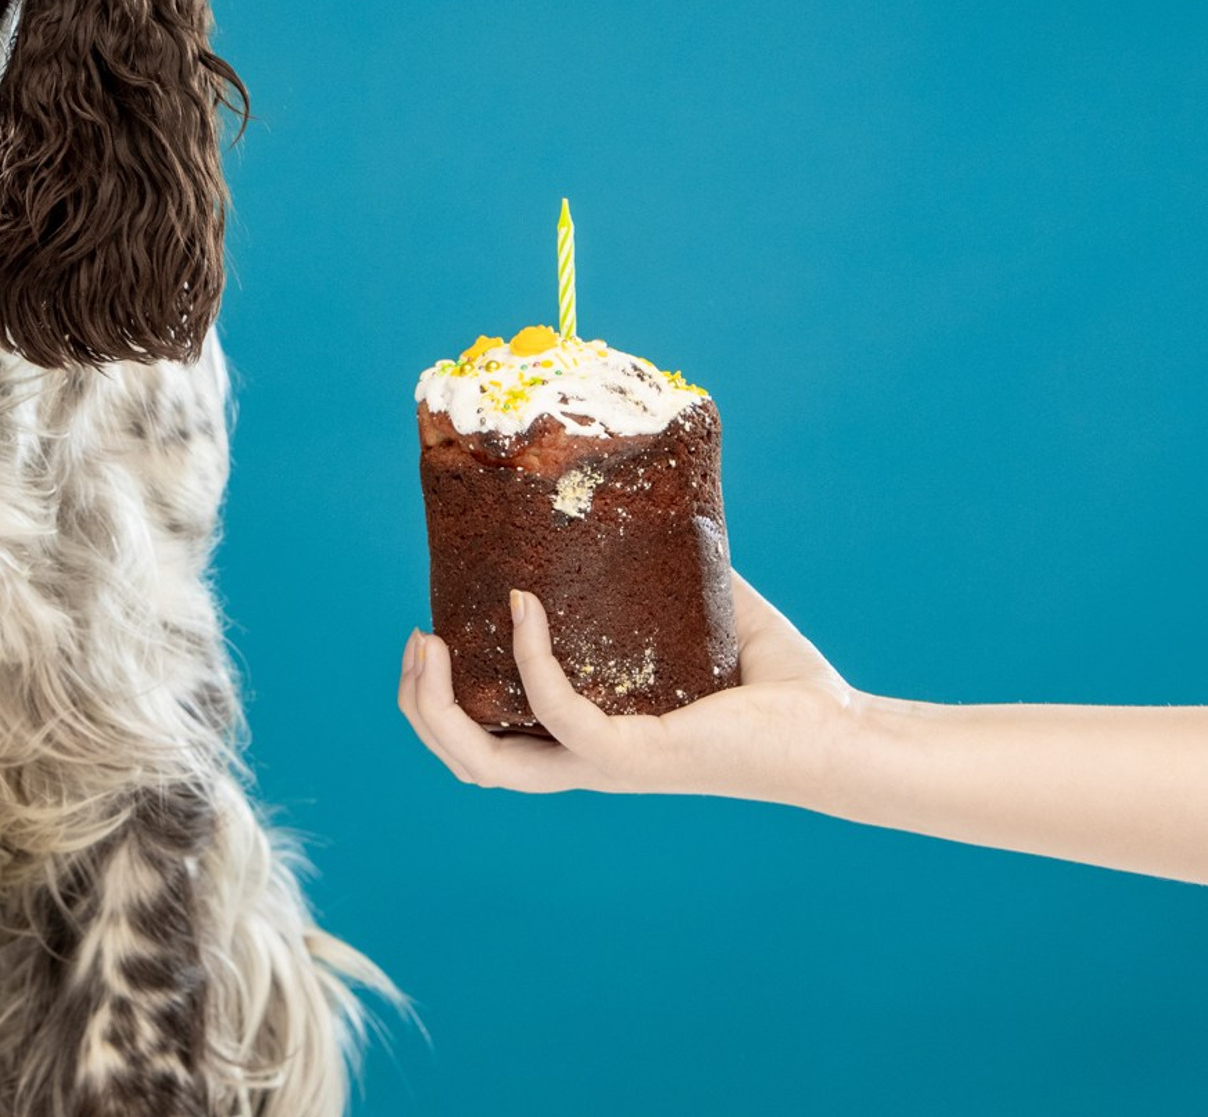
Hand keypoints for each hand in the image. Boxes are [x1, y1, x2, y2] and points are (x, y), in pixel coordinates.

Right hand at [397, 571, 860, 800]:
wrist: (843, 731)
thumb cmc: (786, 685)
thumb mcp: (704, 614)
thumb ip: (664, 571)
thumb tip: (644, 497)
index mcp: (597, 738)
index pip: (497, 744)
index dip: (446, 703)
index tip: (435, 633)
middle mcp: (593, 760)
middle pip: (473, 765)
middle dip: (423, 709)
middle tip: (419, 642)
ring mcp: (610, 763)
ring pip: (491, 765)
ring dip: (442, 708)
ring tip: (430, 643)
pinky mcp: (637, 756)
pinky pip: (559, 715)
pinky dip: (530, 661)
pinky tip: (526, 607)